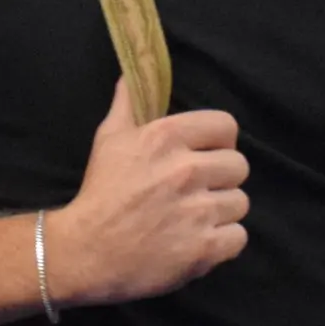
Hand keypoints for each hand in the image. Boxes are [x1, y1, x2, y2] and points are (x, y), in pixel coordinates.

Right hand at [45, 84, 248, 308]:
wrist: (84, 252)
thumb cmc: (100, 193)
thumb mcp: (108, 139)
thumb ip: (128, 104)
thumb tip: (132, 73)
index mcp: (166, 138)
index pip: (226, 126)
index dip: (220, 142)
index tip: (205, 154)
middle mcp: (186, 170)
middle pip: (239, 166)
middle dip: (221, 179)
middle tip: (198, 191)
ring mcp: (197, 211)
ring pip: (240, 202)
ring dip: (222, 212)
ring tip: (196, 219)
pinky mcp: (203, 248)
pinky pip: (238, 237)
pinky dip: (223, 242)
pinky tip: (200, 241)